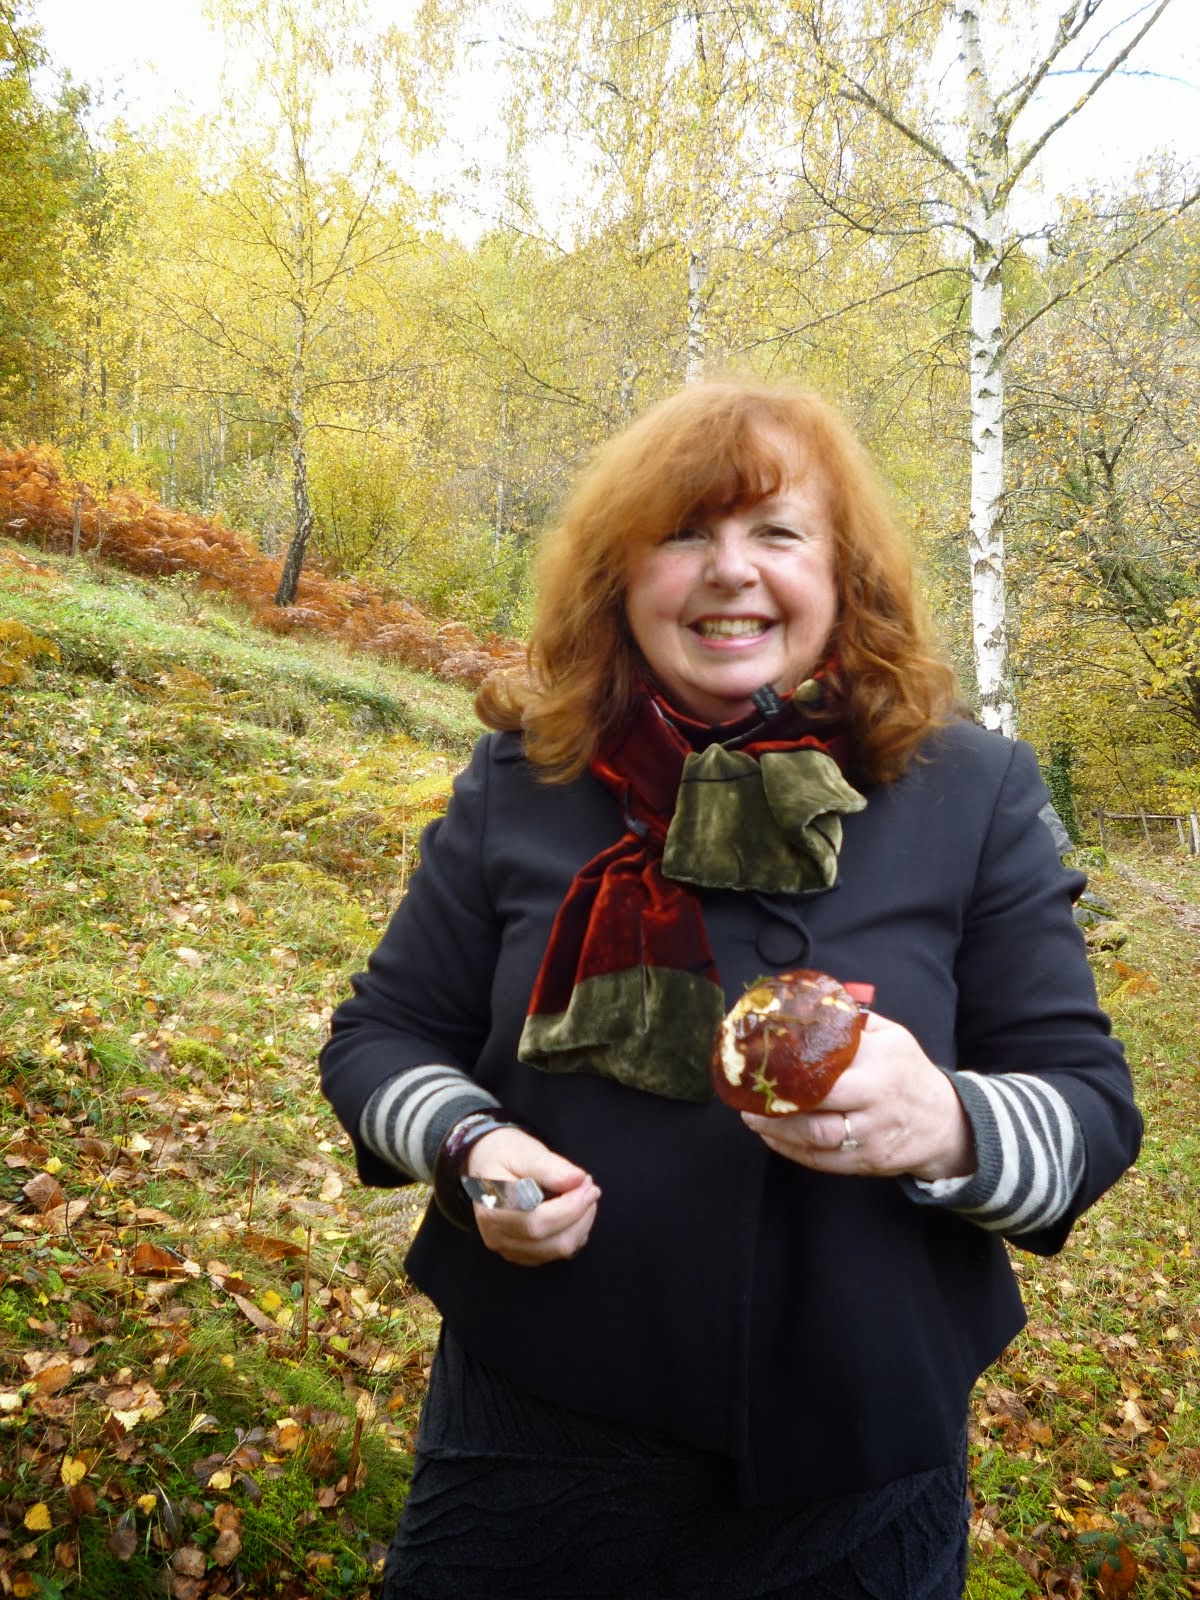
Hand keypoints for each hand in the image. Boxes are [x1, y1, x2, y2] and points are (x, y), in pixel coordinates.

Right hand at [464, 1127, 600, 1265]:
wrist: (486, 1165)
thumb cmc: (505, 1155)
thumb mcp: (523, 1152)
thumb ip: (549, 1167)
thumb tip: (578, 1180)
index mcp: (493, 1208)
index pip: (539, 1220)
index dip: (571, 1207)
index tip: (587, 1183)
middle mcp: (496, 1235)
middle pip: (552, 1241)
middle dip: (581, 1215)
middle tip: (589, 1187)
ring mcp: (508, 1249)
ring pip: (558, 1251)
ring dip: (581, 1224)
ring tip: (582, 1195)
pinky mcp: (521, 1254)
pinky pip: (556, 1253)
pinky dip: (573, 1233)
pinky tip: (573, 1211)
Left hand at [741, 1012, 975, 1181]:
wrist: (947, 1123)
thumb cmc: (908, 1072)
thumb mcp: (892, 1036)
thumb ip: (854, 1023)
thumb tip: (806, 1006)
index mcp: (881, 1060)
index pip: (829, 1059)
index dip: (790, 1061)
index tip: (762, 1057)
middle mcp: (877, 1097)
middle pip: (817, 1101)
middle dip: (775, 1099)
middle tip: (748, 1092)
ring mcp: (873, 1135)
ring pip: (815, 1136)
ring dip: (776, 1128)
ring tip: (751, 1117)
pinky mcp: (868, 1163)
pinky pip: (822, 1161)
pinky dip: (791, 1151)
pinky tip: (773, 1137)